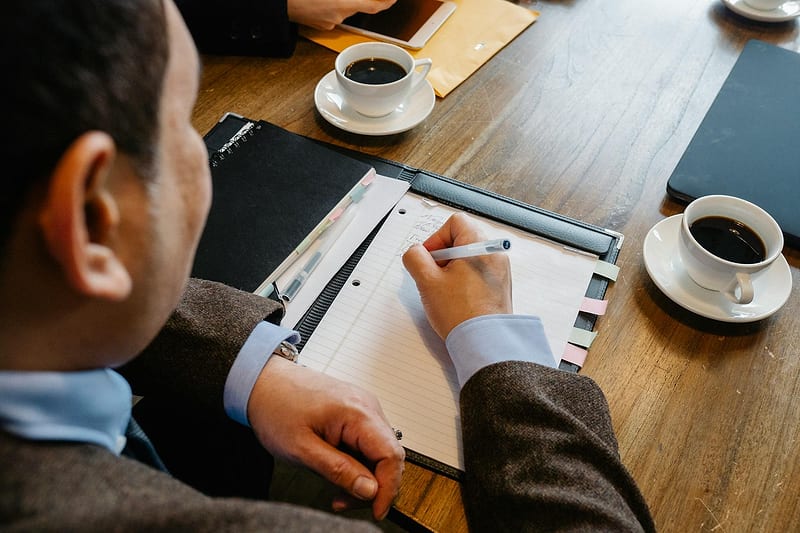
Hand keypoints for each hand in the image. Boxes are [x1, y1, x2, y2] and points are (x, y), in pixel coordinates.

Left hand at [247, 356, 403, 519]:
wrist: (262, 382)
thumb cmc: (276, 407)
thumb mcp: (302, 449)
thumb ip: (338, 471)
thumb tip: (370, 490)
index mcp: (357, 413)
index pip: (392, 456)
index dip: (388, 488)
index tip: (376, 510)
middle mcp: (367, 407)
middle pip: (390, 455)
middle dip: (375, 486)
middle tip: (347, 503)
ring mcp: (362, 407)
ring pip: (379, 451)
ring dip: (365, 476)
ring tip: (338, 491)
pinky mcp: (355, 412)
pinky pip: (368, 442)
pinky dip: (358, 462)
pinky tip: (339, 471)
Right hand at [287, 0, 396, 29]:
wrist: (279, 3)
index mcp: (343, 4)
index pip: (375, 6)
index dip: (387, 2)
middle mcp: (339, 16)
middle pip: (358, 5)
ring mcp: (329, 23)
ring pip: (345, 8)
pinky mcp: (321, 24)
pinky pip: (333, 13)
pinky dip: (333, 4)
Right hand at [402, 213, 512, 338]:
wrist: (483, 342)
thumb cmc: (462, 315)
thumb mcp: (427, 282)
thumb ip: (415, 258)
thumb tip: (414, 253)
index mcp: (480, 246)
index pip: (455, 222)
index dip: (436, 238)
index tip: (429, 258)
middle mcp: (494, 254)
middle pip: (462, 239)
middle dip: (443, 255)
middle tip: (434, 276)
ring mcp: (499, 271)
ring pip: (468, 257)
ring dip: (452, 269)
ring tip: (445, 290)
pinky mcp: (499, 286)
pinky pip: (477, 273)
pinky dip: (463, 280)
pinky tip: (456, 299)